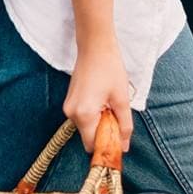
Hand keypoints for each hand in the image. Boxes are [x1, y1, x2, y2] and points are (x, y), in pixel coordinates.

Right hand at [64, 36, 132, 153]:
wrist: (95, 46)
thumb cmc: (110, 69)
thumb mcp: (122, 98)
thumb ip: (124, 125)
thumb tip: (123, 146)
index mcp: (84, 114)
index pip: (93, 145)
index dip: (107, 146)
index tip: (119, 141)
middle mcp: (71, 113)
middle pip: (88, 137)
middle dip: (104, 133)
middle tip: (117, 116)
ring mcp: (68, 106)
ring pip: (86, 127)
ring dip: (99, 123)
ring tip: (110, 104)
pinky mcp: (69, 100)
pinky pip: (82, 117)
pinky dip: (93, 115)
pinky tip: (103, 100)